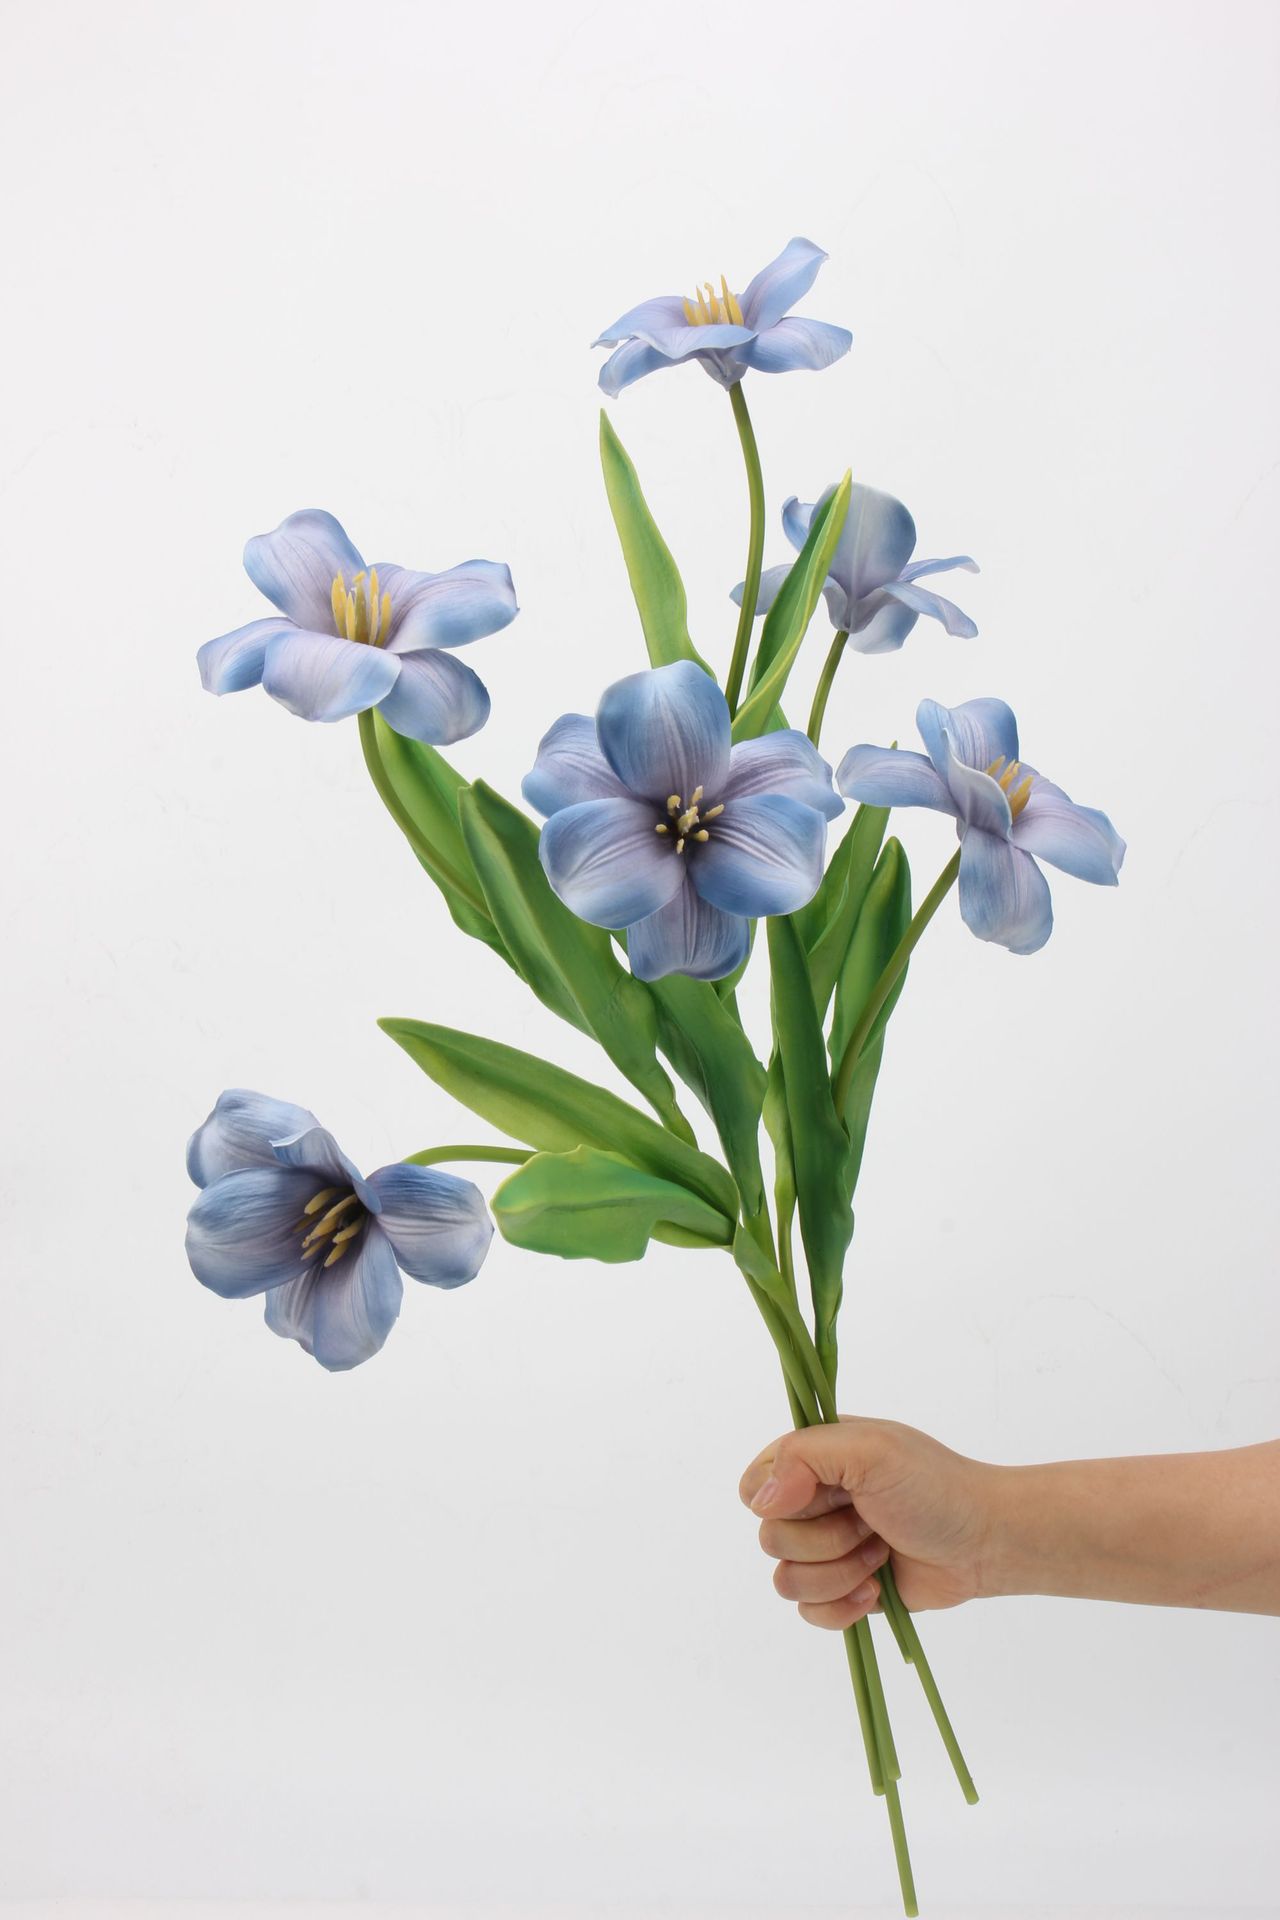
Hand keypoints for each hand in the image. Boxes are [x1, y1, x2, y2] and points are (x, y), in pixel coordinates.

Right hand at [739, 1416, 998, 1629]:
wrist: (983, 1542)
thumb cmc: (934, 1487)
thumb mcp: (871, 1450)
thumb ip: (804, 1456)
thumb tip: (762, 1502)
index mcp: (812, 1460)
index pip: (754, 1485)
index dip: (779, 1499)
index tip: (822, 1495)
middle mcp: (813, 1504)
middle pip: (770, 1539)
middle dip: (825, 1539)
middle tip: (869, 1522)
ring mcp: (826, 1550)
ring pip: (787, 1580)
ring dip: (839, 1572)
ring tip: (879, 1554)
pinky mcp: (842, 1590)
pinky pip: (809, 1613)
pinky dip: (842, 1607)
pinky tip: (875, 1590)